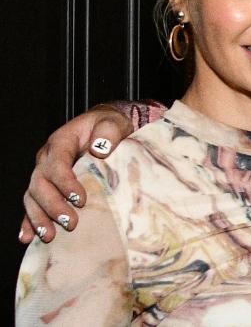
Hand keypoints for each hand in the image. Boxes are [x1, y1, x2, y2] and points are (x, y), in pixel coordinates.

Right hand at [19, 106, 132, 243]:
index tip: (81, 199)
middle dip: (53, 205)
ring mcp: (44, 173)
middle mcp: (47, 158)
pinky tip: (27, 237)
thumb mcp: (113, 123)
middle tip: (70, 222)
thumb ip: (108, 132)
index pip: (57, 164)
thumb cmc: (109, 126)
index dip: (65, 183)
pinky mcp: (47, 186)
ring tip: (49, 236)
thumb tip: (100, 149)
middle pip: (40, 183)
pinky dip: (29, 221)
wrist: (105, 128)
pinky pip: (33, 204)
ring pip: (32, 197)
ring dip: (39, 218)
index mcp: (61, 141)